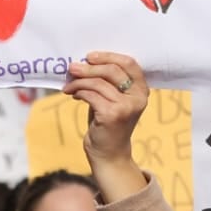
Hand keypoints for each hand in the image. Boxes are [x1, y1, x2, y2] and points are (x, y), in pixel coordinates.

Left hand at [63, 51, 147, 167]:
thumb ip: (106, 81)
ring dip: (79, 82)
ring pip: (98, 83)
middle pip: (112, 70)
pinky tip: (73, 95)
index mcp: (141, 90)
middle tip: (72, 67)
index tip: (90, 56)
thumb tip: (83, 62)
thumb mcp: (112, 98)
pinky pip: (91, 95)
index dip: (108, 56)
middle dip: (89, 67)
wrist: (109, 154)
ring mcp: (126, 107)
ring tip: (69, 86)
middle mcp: (138, 97)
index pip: (129, 63)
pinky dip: (79, 92)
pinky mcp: (112, 115)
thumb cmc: (107, 122)